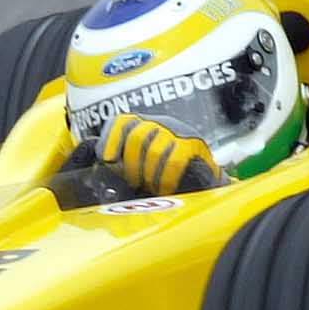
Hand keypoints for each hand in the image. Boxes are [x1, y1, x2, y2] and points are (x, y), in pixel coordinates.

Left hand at [100, 113, 224, 195]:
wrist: (206, 184)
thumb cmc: (167, 178)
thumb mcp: (141, 167)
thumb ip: (122, 165)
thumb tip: (102, 168)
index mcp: (144, 126)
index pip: (121, 122)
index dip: (110, 140)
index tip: (106, 159)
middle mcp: (161, 123)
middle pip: (136, 136)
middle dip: (130, 164)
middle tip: (135, 182)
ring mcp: (179, 132)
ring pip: (154, 149)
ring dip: (148, 173)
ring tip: (151, 186)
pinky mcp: (194, 146)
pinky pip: (174, 159)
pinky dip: (165, 177)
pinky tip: (164, 187)